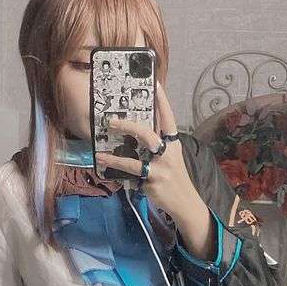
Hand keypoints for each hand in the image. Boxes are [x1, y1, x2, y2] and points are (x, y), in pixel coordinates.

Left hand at [96, 84, 191, 216]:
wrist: (186, 202)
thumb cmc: (175, 177)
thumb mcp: (172, 157)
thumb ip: (158, 145)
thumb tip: (136, 131)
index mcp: (174, 143)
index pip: (168, 118)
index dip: (162, 101)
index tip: (155, 83)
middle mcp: (168, 153)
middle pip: (147, 134)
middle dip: (128, 126)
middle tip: (111, 121)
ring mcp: (160, 169)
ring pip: (134, 160)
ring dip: (115, 158)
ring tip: (100, 155)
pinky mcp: (152, 183)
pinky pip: (131, 176)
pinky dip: (118, 171)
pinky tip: (106, 168)